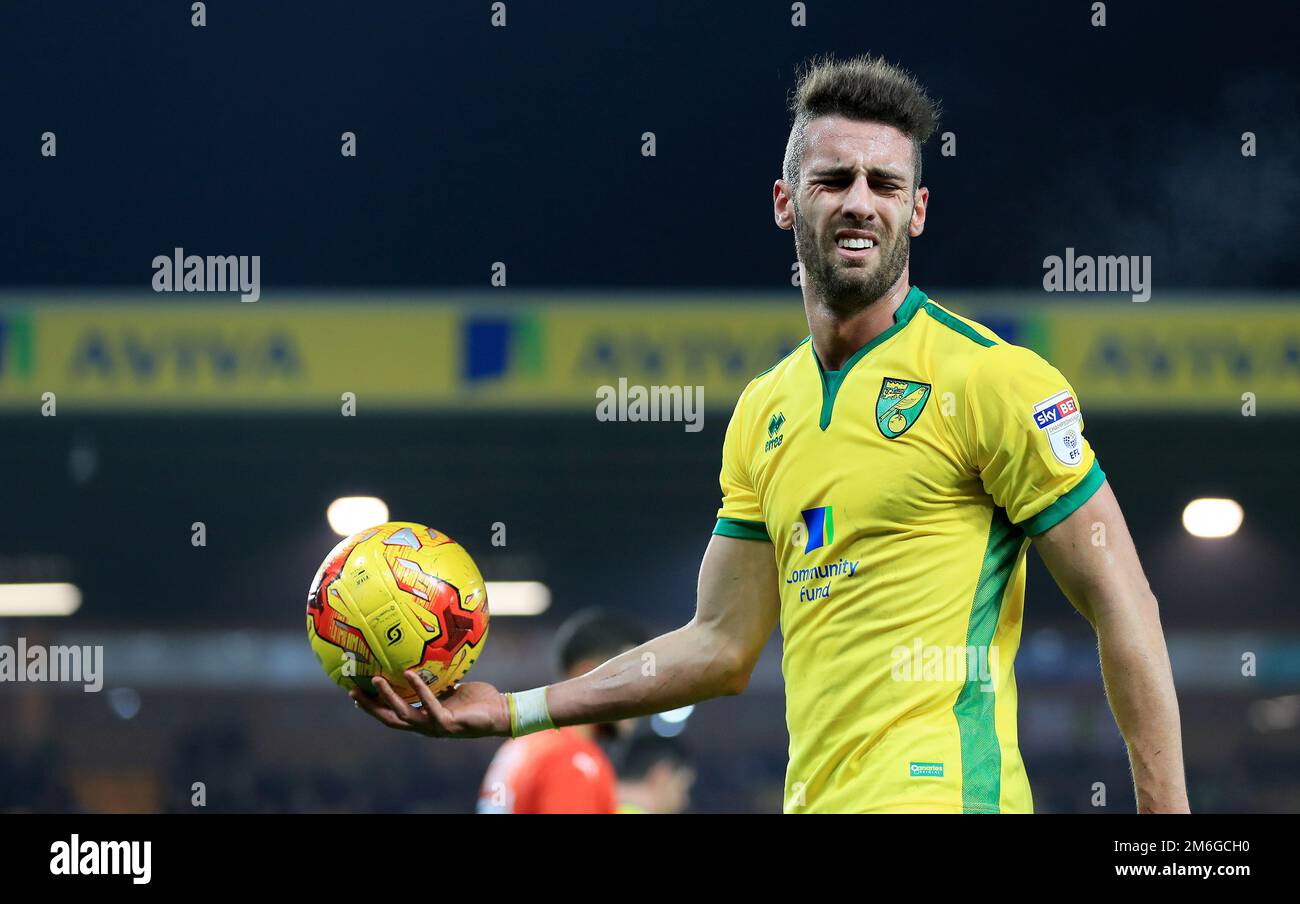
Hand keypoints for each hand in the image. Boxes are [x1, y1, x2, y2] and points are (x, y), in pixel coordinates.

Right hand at [350, 670, 510, 737]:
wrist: (501, 711)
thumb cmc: (477, 701)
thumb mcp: (451, 688)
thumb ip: (436, 682)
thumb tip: (422, 662)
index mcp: (424, 718)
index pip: (392, 714)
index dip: (372, 706)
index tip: (354, 692)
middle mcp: (426, 726)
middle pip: (390, 719)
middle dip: (370, 707)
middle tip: (352, 691)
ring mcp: (436, 727)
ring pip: (404, 715)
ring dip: (388, 698)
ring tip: (376, 679)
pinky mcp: (448, 724)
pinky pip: (429, 705)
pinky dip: (419, 689)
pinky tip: (409, 674)